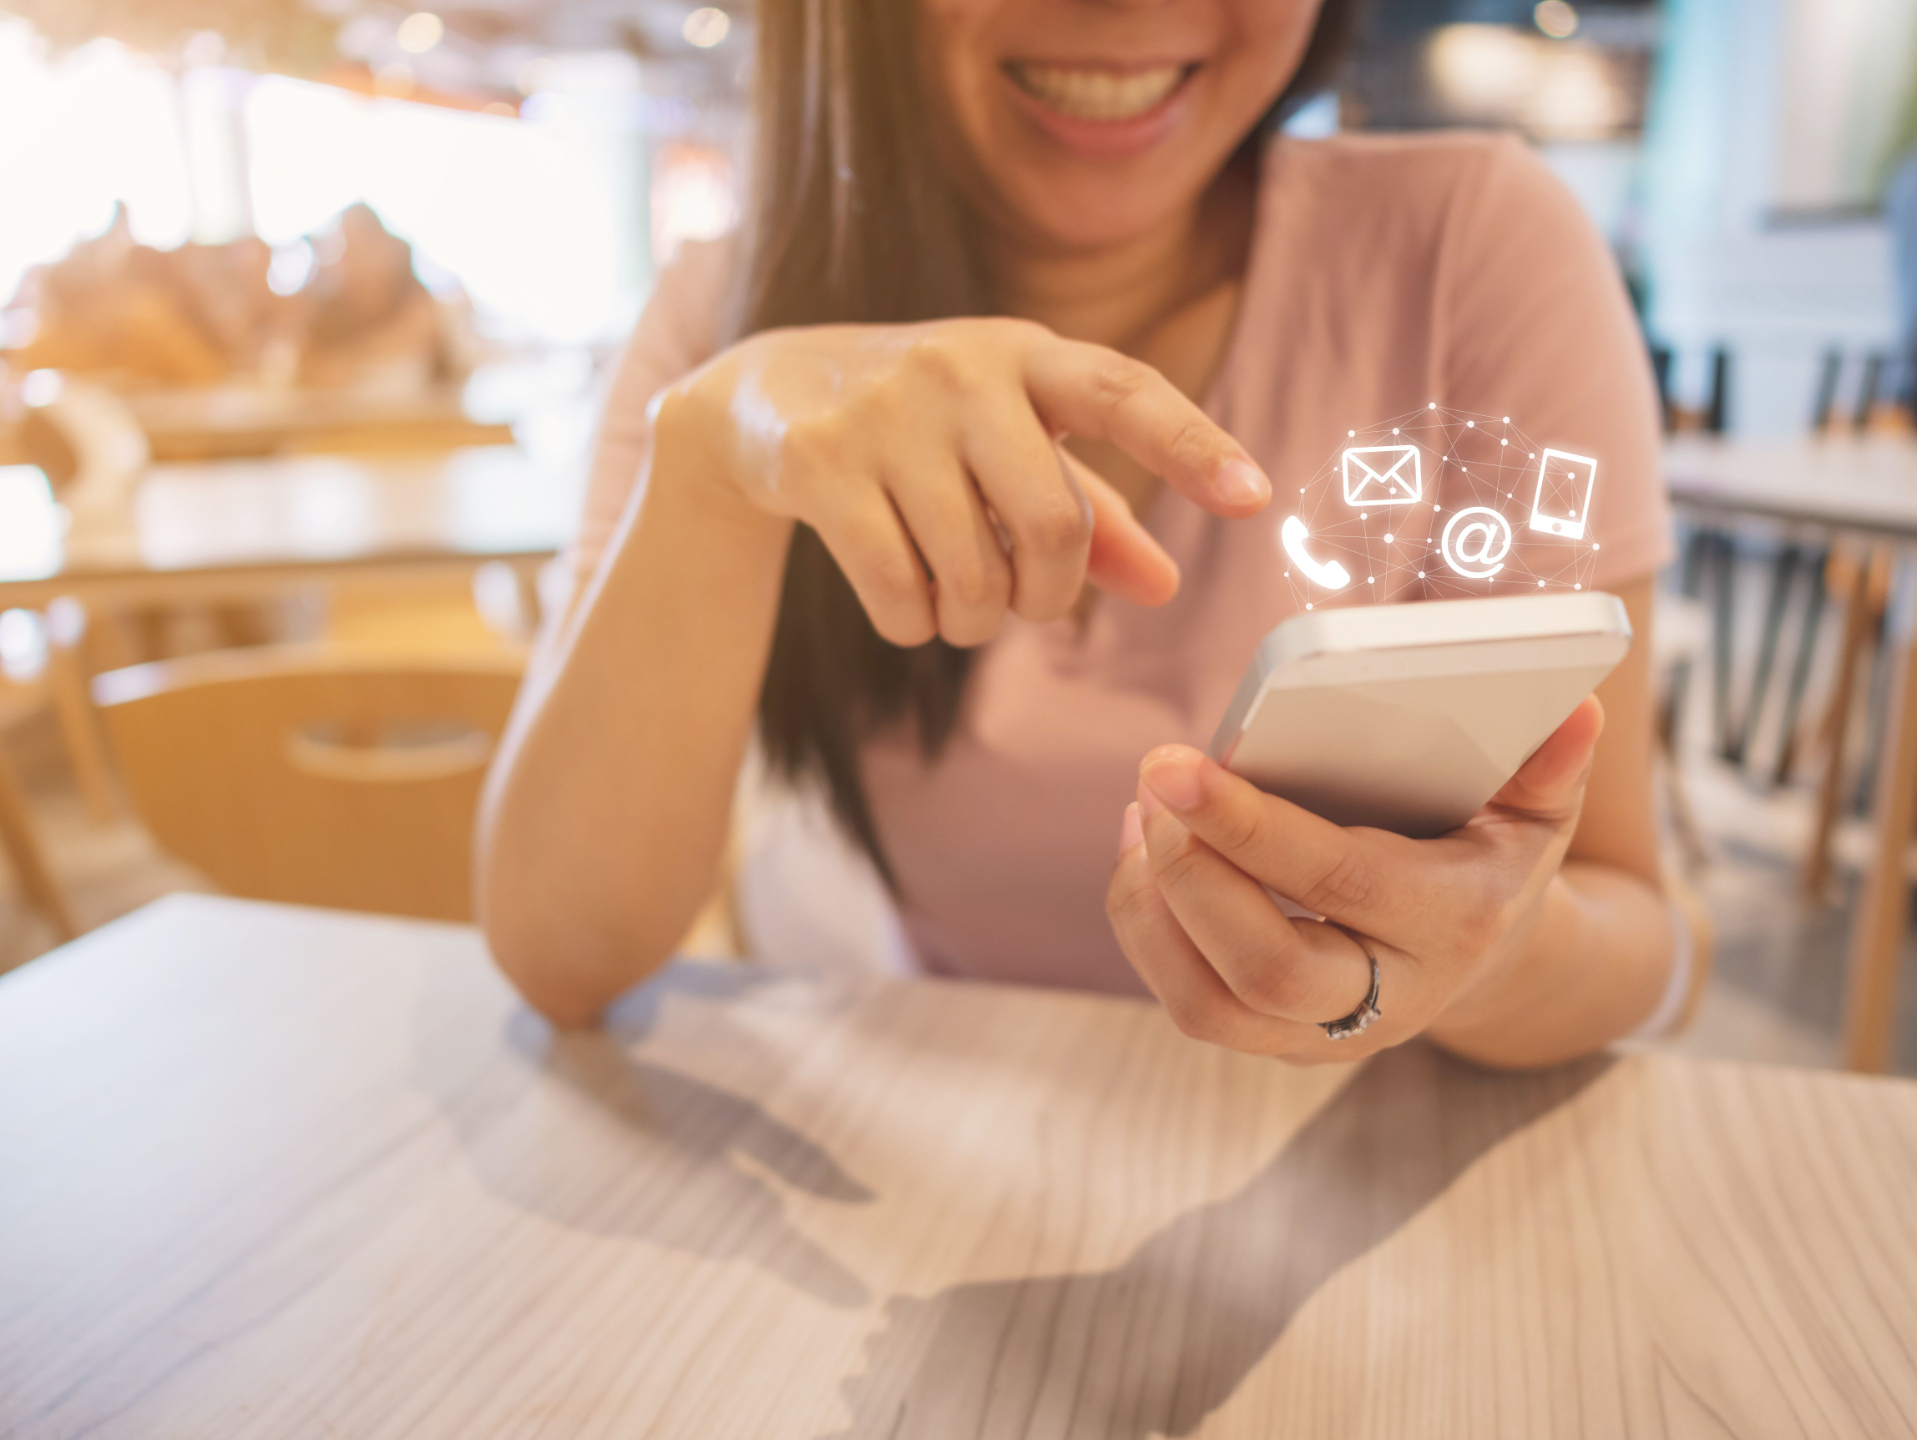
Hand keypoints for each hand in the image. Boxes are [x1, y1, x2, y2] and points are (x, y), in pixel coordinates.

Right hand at [652, 317, 1271, 646]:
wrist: (766, 395)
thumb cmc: (923, 426)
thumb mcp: (1010, 447)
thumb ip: (1091, 514)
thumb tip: (1165, 586)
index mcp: (1025, 356)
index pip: (1124, 392)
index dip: (1192, 445)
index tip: (1254, 498)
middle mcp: (959, 372)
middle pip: (1048, 523)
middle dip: (1048, 594)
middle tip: (1028, 603)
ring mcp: (884, 415)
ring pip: (969, 574)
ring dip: (975, 621)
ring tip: (960, 605)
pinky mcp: (820, 465)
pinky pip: (898, 594)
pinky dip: (915, 627)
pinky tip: (906, 607)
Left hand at [1106, 698, 1605, 1061]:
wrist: (1488, 967)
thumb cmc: (1493, 863)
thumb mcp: (1537, 816)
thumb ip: (1549, 767)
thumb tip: (1573, 711)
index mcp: (1454, 925)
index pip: (1337, 882)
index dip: (1250, 827)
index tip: (1179, 765)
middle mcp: (1392, 999)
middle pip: (1265, 968)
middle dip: (1189, 873)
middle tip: (1156, 779)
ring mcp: (1328, 1036)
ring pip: (1208, 1006)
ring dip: (1151, 907)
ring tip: (1144, 812)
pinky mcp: (1275, 1044)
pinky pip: (1189, 1005)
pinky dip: (1146, 928)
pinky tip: (1145, 847)